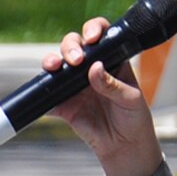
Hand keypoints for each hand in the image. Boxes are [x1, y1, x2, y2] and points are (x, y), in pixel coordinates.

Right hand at [47, 15, 164, 175]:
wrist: (124, 145)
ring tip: (55, 67)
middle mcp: (90, 68)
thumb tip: (94, 68)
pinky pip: (49, 97)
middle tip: (75, 59)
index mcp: (111, 59)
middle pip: (73, 45)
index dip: (93, 30)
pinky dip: (43, 95)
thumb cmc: (133, 117)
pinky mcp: (64, 105)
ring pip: (57, 66)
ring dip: (52, 62)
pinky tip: (44, 94)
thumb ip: (112, 84)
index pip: (100, 35)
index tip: (92, 38)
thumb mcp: (130, 98)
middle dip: (70, 46)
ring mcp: (75, 85)